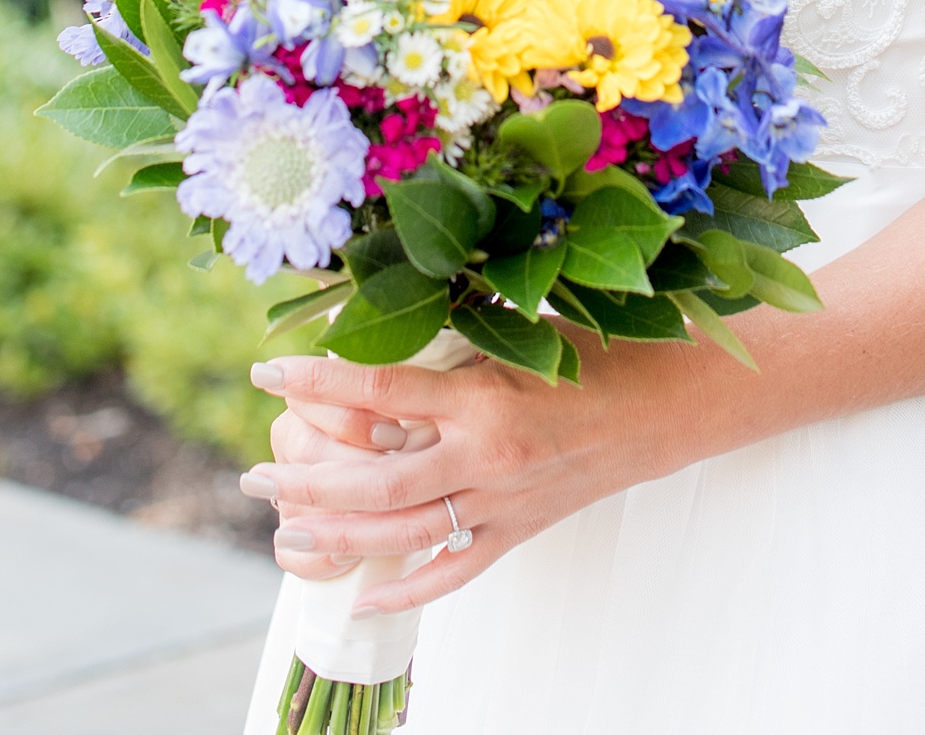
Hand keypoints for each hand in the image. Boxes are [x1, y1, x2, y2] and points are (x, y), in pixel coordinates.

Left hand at [239, 339, 699, 610]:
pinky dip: (406, 589)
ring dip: (336, 534)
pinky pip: (453, 571)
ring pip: (401, 534)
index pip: (378, 390)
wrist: (668, 403)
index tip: (267, 369)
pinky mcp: (518, 531)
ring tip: (286, 529)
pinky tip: (364, 594)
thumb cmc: (596, 348)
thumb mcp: (518, 329)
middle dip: (307, 480)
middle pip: (374, 482)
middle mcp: (485, 456)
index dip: (316, 379)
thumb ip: (450, 341)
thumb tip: (378, 330)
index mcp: (483, 394)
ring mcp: (501, 503)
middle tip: (257, 474)